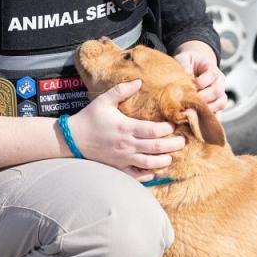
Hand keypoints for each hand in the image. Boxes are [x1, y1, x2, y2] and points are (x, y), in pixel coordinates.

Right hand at [68, 79, 185, 180]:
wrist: (73, 139)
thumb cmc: (89, 118)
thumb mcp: (103, 100)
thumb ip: (122, 90)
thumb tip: (139, 81)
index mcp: (125, 127)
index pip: (152, 130)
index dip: (166, 129)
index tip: (173, 125)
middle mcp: (126, 145)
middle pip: (156, 147)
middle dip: (173, 145)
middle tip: (183, 141)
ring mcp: (123, 158)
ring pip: (149, 164)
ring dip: (164, 161)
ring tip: (172, 156)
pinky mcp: (119, 167)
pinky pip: (136, 175)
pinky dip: (148, 175)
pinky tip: (155, 170)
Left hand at [173, 41, 227, 112]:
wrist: (195, 67)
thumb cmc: (189, 63)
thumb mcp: (184, 58)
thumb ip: (184, 64)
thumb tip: (186, 76)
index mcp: (212, 69)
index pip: (211, 75)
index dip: (199, 82)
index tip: (187, 85)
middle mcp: (219, 82)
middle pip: (217, 91)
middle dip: (203, 97)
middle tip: (189, 102)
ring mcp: (220, 94)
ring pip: (221, 103)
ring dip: (208, 108)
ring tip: (194, 111)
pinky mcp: (216, 105)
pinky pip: (219, 114)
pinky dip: (210, 118)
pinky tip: (199, 121)